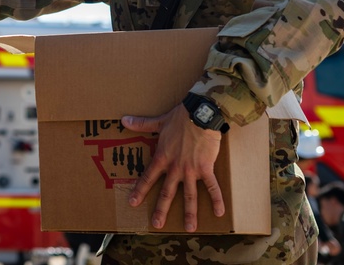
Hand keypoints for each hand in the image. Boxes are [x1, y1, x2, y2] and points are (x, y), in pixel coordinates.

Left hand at [123, 104, 223, 230]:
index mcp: (163, 157)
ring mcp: (191, 170)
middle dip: (161, 209)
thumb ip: (141, 124)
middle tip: (157, 224)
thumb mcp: (158, 122)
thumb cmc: (180, 118)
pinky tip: (219, 213)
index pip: (148, 177)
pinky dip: (217, 200)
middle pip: (167, 192)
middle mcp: (175, 167)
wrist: (200, 114)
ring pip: (189, 195)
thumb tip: (124, 120)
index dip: (140, 190)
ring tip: (189, 228)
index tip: (133, 202)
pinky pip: (212, 187)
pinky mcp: (206, 168)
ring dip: (189, 213)